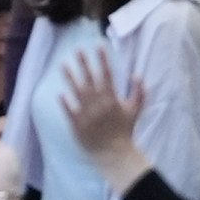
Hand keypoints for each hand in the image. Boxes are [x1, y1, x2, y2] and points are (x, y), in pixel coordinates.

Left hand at [53, 51, 148, 182]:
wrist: (115, 154)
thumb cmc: (125, 131)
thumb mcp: (135, 110)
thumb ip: (139, 92)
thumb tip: (137, 74)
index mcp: (112, 99)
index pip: (106, 74)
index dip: (102, 59)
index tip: (98, 45)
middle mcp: (98, 105)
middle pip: (89, 79)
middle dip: (84, 63)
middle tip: (77, 49)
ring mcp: (87, 115)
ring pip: (77, 92)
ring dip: (70, 77)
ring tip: (63, 64)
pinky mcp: (78, 125)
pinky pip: (70, 111)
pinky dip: (65, 103)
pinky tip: (60, 93)